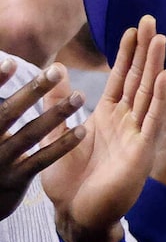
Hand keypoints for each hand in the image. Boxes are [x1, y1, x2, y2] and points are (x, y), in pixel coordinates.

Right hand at [0, 62, 80, 222]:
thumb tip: (4, 65)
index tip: (13, 62)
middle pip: (7, 112)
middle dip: (32, 91)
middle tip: (57, 71)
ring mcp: (0, 160)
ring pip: (29, 135)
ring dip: (55, 115)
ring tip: (80, 97)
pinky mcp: (16, 179)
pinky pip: (41, 160)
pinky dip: (61, 146)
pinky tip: (82, 131)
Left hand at [45, 21, 165, 241]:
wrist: (78, 214)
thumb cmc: (70, 183)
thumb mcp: (58, 137)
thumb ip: (59, 108)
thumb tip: (51, 78)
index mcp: (108, 118)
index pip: (121, 79)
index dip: (126, 54)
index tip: (132, 29)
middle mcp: (126, 122)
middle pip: (138, 78)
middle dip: (144, 49)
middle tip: (151, 19)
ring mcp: (137, 135)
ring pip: (147, 93)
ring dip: (153, 65)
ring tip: (160, 39)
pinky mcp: (141, 150)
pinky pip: (151, 119)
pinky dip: (157, 97)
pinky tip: (161, 76)